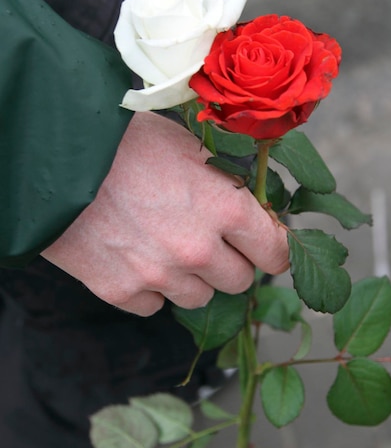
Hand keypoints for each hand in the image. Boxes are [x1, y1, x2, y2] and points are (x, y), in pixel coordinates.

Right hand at [42, 112, 288, 315]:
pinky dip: (151, 288)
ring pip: (199, 298)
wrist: (59, 155)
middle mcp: (198, 249)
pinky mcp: (121, 292)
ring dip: (191, 278)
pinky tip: (135, 256)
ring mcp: (159, 275)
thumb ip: (229, 182)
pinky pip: (155, 306)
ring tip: (165, 244)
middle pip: (239, 280)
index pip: (276, 251)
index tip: (266, 247)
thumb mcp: (190, 146)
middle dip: (230, 261)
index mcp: (225, 206)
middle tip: (208, 239)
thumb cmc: (127, 141)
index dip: (274, 249)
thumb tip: (255, 205)